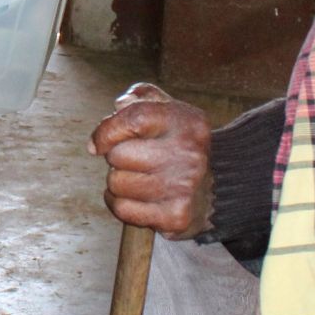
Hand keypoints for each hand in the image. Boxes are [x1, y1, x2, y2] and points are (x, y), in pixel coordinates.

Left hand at [88, 84, 214, 237]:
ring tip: (140, 179)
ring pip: (116, 183)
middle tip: (134, 160)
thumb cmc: (178, 145)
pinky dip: (121, 204)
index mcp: (186, 122)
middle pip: (117, 155)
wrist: (215, 189)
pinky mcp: (176, 217)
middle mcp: (188, 154)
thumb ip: (141, 97)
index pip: (133, 119)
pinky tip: (138, 198)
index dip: (106, 131)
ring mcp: (183, 187)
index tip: (98, 142)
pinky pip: (123, 209)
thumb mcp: (168, 111)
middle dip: (116, 157)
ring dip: (119, 182)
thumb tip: (119, 104)